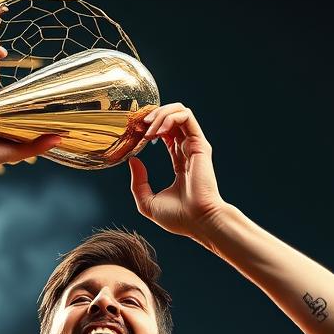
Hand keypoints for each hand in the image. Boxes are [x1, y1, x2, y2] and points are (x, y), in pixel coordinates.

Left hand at [128, 103, 226, 239]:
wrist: (199, 221)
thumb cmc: (180, 218)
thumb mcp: (148, 203)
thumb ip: (138, 183)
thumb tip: (133, 161)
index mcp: (180, 162)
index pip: (166, 133)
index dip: (149, 128)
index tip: (135, 134)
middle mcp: (188, 151)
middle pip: (172, 118)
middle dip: (153, 116)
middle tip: (138, 127)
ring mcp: (195, 146)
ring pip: (179, 112)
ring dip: (160, 114)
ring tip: (147, 129)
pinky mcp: (199, 144)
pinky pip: (185, 117)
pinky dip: (169, 118)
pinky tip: (156, 131)